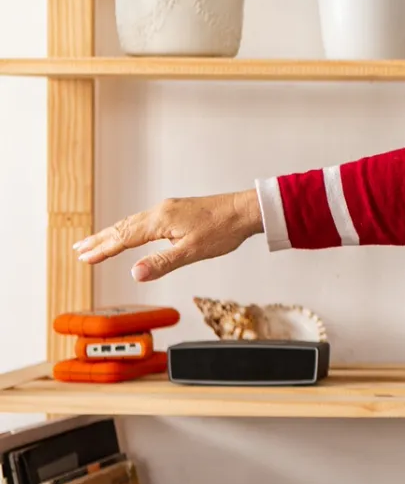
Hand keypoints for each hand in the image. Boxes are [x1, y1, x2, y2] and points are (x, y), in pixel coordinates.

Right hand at [74, 190, 263, 281]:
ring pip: (133, 222)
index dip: (103, 249)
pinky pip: (144, 220)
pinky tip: (129, 233)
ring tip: (96, 242)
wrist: (246, 210)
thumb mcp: (193, 251)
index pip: (124, 238)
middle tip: (79, 250)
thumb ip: (162, 263)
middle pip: (122, 227)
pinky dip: (129, 228)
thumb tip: (134, 274)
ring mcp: (169, 209)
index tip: (84, 258)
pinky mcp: (177, 210)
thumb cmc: (224, 230)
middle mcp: (161, 211)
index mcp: (160, 221)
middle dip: (100, 240)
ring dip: (112, 233)